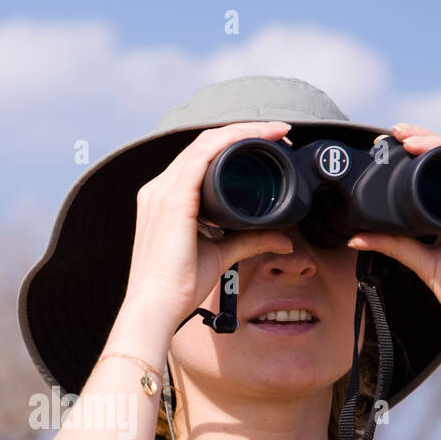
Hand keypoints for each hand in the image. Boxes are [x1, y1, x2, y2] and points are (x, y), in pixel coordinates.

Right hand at [122, 121, 300, 337]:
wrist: (157, 307)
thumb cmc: (178, 286)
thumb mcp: (221, 254)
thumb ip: (250, 240)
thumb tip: (283, 239)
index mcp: (165, 199)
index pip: (199, 158)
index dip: (232, 144)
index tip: (266, 143)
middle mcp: (159, 189)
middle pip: (203, 145)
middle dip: (242, 133)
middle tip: (277, 134)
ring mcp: (162, 191)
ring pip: (204, 144)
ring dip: (242, 132)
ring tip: (273, 132)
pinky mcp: (172, 199)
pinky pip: (202, 156)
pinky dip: (230, 142)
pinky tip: (255, 137)